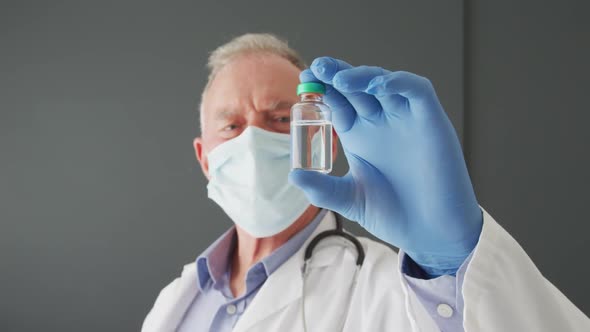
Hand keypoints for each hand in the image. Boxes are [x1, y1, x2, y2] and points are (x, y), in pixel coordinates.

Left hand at [289, 57, 482, 276]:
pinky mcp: (431, 121)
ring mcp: (405, 120)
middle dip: (336, 74)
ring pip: (383, 83)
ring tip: (340, 78)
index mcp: (359, 136)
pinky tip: (377, 86)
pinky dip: (398, 83)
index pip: (338, 102)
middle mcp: (381, 123)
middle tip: (316, 69)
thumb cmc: (394, 215)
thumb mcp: (350, 199)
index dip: (321, 90)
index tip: (303, 81)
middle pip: (356, 87)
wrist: (431, 233)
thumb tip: (293, 175)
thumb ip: (323, 188)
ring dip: (362, 75)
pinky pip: (417, 91)